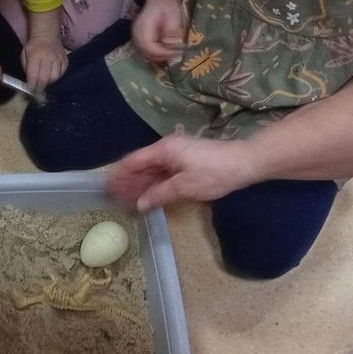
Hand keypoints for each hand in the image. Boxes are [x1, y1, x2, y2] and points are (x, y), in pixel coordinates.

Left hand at [23, 35, 67, 90]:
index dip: (32, 86)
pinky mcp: (65, 60)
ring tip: (44, 82)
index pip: (34, 75)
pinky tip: (51, 76)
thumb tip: (29, 82)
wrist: (47, 35)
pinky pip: (62, 73)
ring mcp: (58, 59)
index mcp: (35, 56)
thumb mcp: (24, 55)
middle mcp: (48, 58)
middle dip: (40, 87)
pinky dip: (57, 77)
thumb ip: (26, 68)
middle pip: (45, 79)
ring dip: (49, 83)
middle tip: (37, 91)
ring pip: (55, 78)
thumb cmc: (33, 46)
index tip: (30, 90)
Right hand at [108, 132, 259, 209]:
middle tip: (114, 198)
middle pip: (140, 165)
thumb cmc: (214, 173)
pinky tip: (149, 195)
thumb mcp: (185, 187)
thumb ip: (159, 195)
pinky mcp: (186, 162)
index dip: (118, 175)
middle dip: (127, 181)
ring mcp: (177, 155)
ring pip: (151, 170)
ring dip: (140, 184)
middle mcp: (167, 149)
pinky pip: (163, 172)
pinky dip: (153, 183)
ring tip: (128, 200)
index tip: (107, 188)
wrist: (246, 163)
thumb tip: (140, 204)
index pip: (133, 161)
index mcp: (163, 150)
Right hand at [132, 0, 186, 62]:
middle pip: (145, 52)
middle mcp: (135, 33)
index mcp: (143, 26)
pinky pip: (145, 51)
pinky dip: (155, 53)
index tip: (176, 52)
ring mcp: (135, 37)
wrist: (160, 0)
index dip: (162, 53)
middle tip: (175, 53)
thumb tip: (171, 44)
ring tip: (171, 51)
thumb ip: (172, 30)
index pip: (148, 46)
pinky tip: (165, 49)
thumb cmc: (167, 6)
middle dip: (161, 56)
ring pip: (145, 54)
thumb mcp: (174, 16)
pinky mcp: (138, 40)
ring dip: (158, 56)